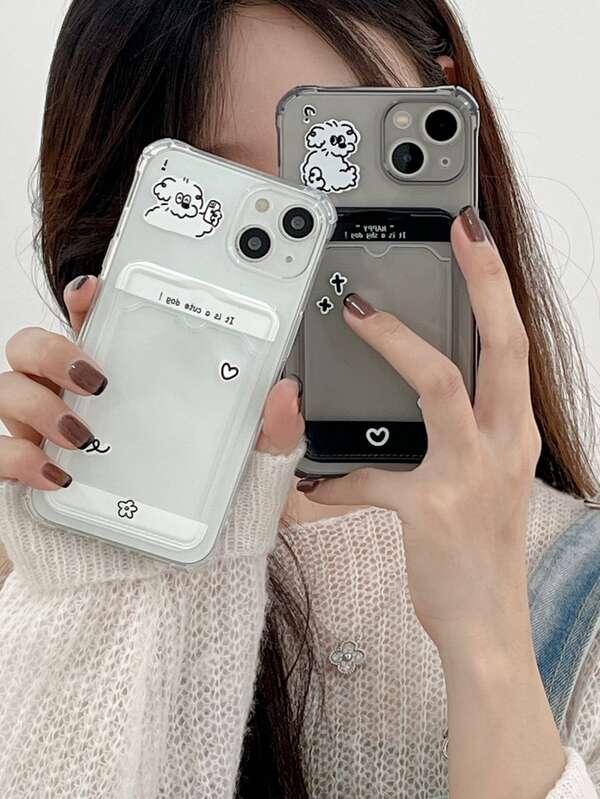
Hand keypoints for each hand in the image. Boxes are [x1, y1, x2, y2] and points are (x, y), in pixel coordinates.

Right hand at [0, 276, 302, 489]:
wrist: (161, 579)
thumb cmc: (198, 514)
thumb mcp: (247, 470)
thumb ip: (270, 433)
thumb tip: (286, 392)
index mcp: (124, 385)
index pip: (93, 324)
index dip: (86, 300)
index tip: (95, 289)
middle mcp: (75, 402)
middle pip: (32, 346)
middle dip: (51, 347)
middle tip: (94, 374)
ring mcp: (45, 437)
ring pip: (7, 389)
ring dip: (38, 404)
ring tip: (84, 435)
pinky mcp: (25, 478)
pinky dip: (18, 458)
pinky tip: (57, 477)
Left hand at [297, 207, 541, 656]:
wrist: (488, 625)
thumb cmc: (481, 551)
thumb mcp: (485, 483)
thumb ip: (455, 439)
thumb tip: (405, 410)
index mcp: (516, 434)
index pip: (515, 347)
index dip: (499, 289)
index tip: (478, 240)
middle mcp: (505, 445)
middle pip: (504, 345)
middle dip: (486, 282)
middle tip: (461, 231)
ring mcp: (470, 474)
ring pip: (440, 386)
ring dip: (396, 344)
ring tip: (359, 313)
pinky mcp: (430, 507)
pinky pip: (368, 476)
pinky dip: (334, 477)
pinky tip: (308, 480)